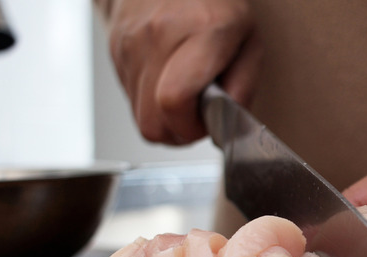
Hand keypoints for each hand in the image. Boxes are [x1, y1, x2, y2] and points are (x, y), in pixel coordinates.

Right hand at [103, 0, 261, 144]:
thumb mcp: (250, 42)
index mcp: (202, 31)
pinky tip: (167, 83)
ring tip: (185, 99)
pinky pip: (130, 98)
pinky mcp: (116, 48)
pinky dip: (150, 103)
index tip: (207, 124)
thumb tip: (227, 127)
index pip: (175, 101)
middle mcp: (159, 35)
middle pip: (152, 122)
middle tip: (197, 120)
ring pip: (138, 116)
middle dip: (178, 134)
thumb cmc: (217, 5)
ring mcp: (131, 42)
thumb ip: (242, 88)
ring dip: (164, 121)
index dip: (191, 128)